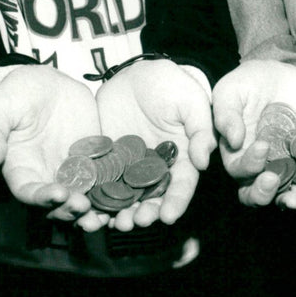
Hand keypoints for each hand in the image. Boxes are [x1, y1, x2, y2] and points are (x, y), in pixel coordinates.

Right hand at [0, 66, 108, 230]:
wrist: (44, 83)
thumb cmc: (16, 95)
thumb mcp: (0, 107)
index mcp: (21, 169)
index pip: (28, 192)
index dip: (42, 197)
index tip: (58, 194)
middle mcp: (47, 176)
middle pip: (58, 204)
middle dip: (71, 209)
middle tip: (85, 207)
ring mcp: (72, 171)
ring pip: (84, 198)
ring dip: (95, 209)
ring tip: (108, 214)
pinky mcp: (94, 160)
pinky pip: (105, 179)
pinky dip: (115, 190)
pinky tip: (128, 193)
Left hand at [96, 60, 215, 228]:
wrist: (135, 73)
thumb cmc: (169, 84)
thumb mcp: (190, 101)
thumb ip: (200, 129)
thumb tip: (203, 160)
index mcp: (181, 159)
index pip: (181, 185)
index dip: (176, 202)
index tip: (168, 217)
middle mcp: (156, 169)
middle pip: (153, 197)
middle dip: (146, 212)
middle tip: (137, 222)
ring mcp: (130, 167)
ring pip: (127, 197)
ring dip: (122, 212)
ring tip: (116, 222)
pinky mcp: (107, 161)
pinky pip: (102, 183)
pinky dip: (97, 198)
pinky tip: (91, 209)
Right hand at [212, 60, 295, 207]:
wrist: (282, 73)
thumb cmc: (249, 82)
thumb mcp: (231, 91)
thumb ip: (227, 114)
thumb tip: (233, 139)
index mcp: (237, 153)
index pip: (239, 171)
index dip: (248, 165)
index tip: (262, 146)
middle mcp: (260, 166)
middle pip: (257, 194)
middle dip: (264, 193)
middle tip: (273, 179)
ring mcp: (287, 165)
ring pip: (286, 194)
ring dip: (292, 198)